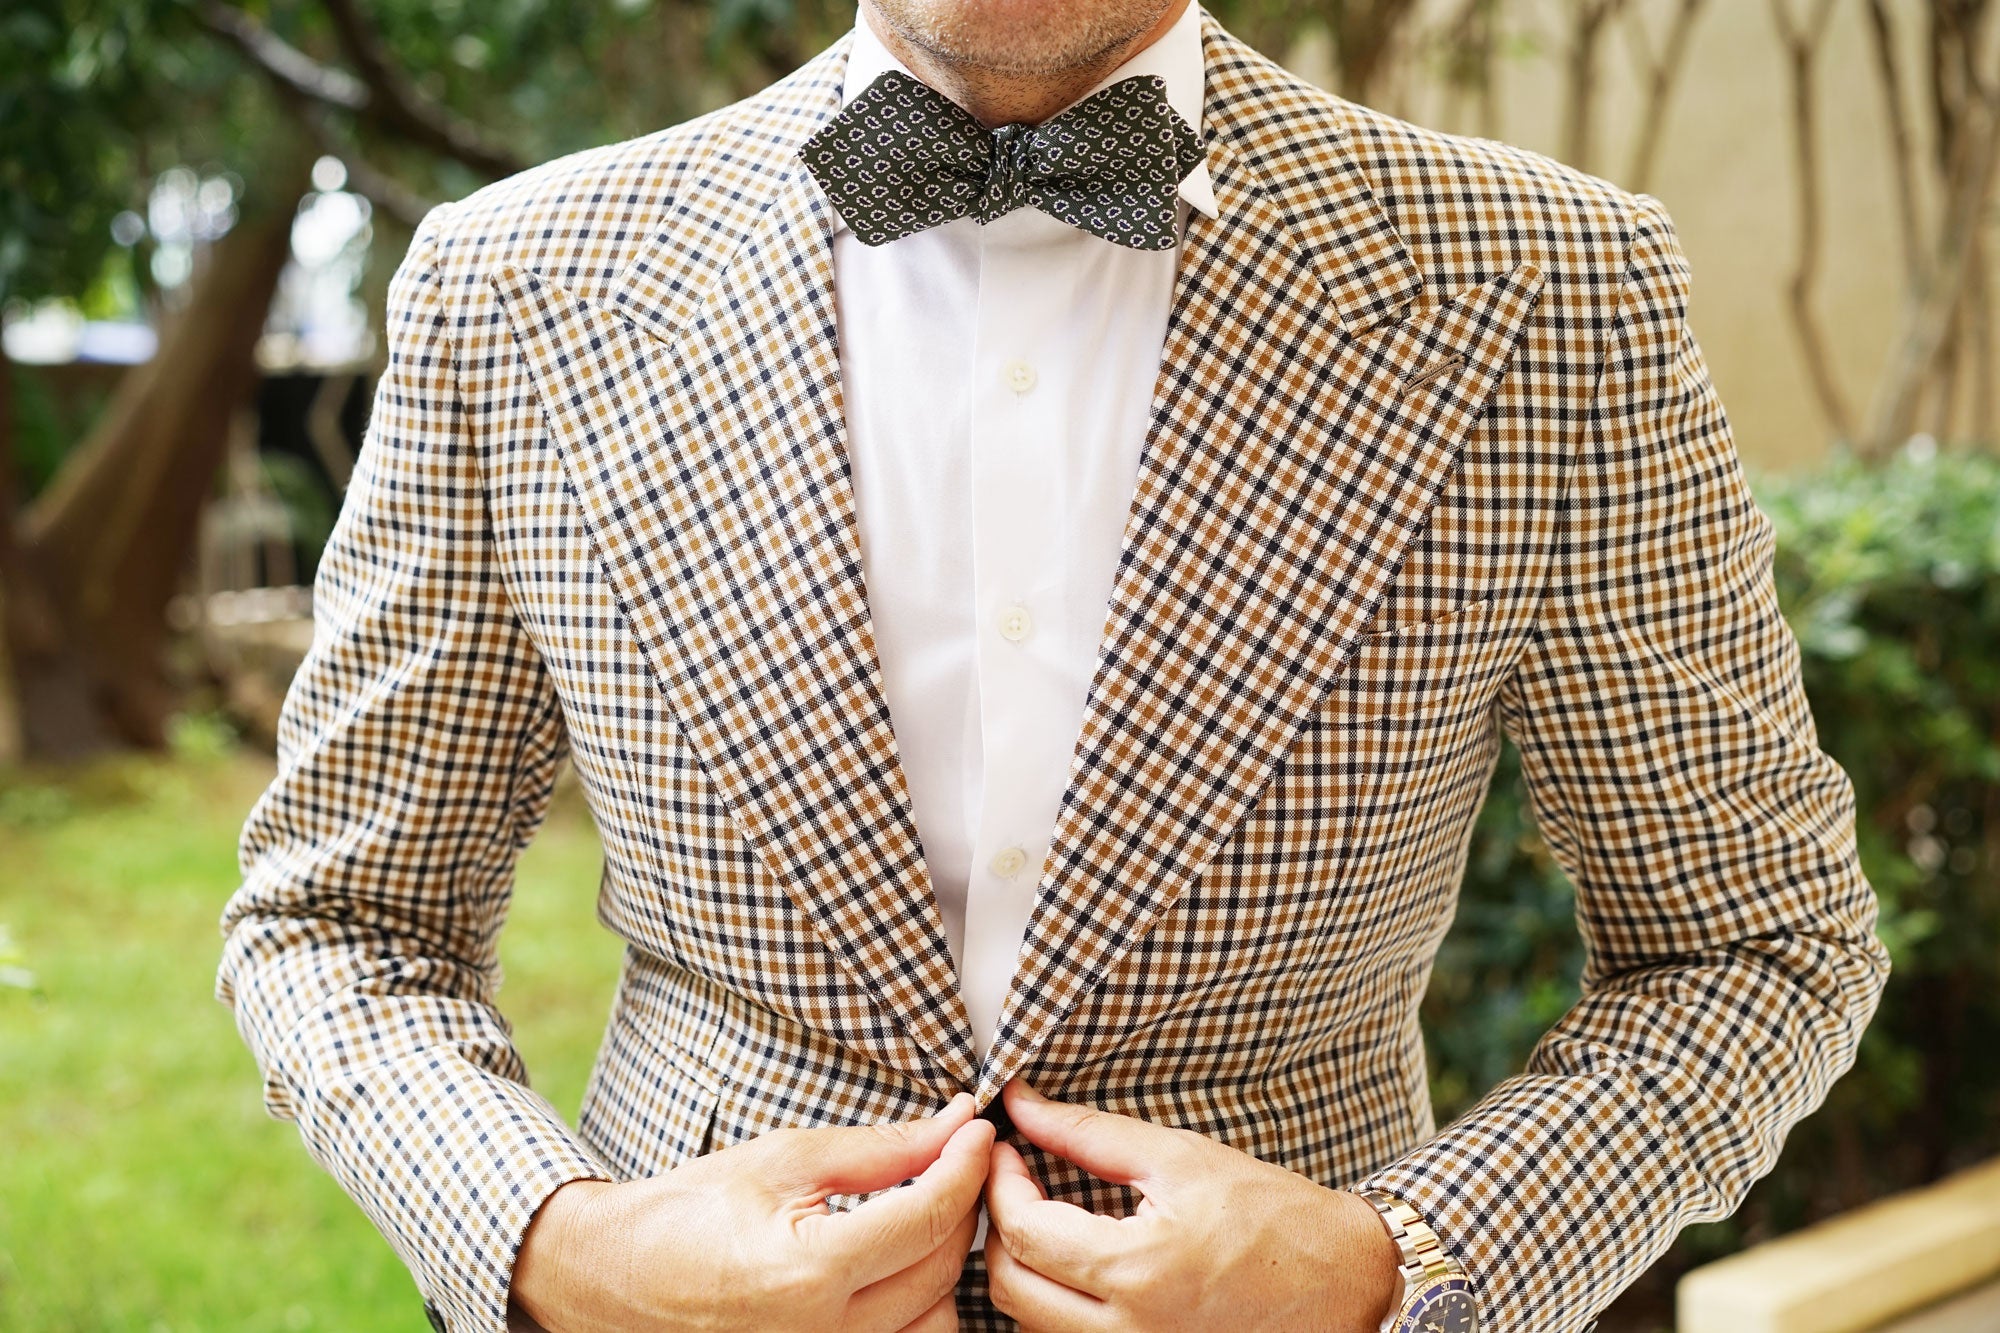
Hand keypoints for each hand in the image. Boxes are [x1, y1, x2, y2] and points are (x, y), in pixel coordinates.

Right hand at [509, 1091, 994, 1331]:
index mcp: (810, 1273)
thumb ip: (880, 1149)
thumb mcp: (785, 1160)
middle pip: (942, 1270)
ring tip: (923, 1215)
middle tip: (954, 1160)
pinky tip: (900, 1266)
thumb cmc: (691, 1212)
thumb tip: (953, 1126)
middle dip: (959, 1208)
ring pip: (935, 1321)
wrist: (617, 1277)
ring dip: (942, 1265)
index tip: (978, 1130)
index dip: (965, 1165)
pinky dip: (916, 1308)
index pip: (928, 1217)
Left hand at [983, 1081, 1402, 1331]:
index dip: (999, 1183)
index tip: (1007, 1149)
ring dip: (1022, 1268)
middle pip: (1009, 1287)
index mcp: (1137, 1269)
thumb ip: (1088, 1133)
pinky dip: (1053, 1305)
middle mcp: (1129, 1329)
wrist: (1344, 1281)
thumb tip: (1022, 1104)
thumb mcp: (1179, 1157)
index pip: (1022, 1232)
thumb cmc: (1272, 1216)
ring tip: (1046, 1218)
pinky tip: (1074, 1263)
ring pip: (1030, 1323)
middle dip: (997, 1228)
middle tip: (1016, 1182)